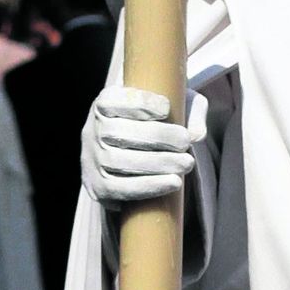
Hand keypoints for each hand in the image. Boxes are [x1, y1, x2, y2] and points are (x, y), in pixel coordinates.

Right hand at [82, 86, 203, 205]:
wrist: (137, 156)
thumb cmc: (159, 124)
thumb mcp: (176, 106)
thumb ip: (191, 111)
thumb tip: (197, 135)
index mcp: (105, 103)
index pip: (114, 100)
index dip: (138, 103)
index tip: (166, 108)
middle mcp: (92, 129)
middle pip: (119, 133)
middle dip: (157, 137)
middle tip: (185, 142)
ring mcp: (92, 160)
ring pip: (119, 161)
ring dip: (157, 164)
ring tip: (186, 164)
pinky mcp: (98, 187)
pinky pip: (120, 189)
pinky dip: (148, 186)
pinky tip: (173, 183)